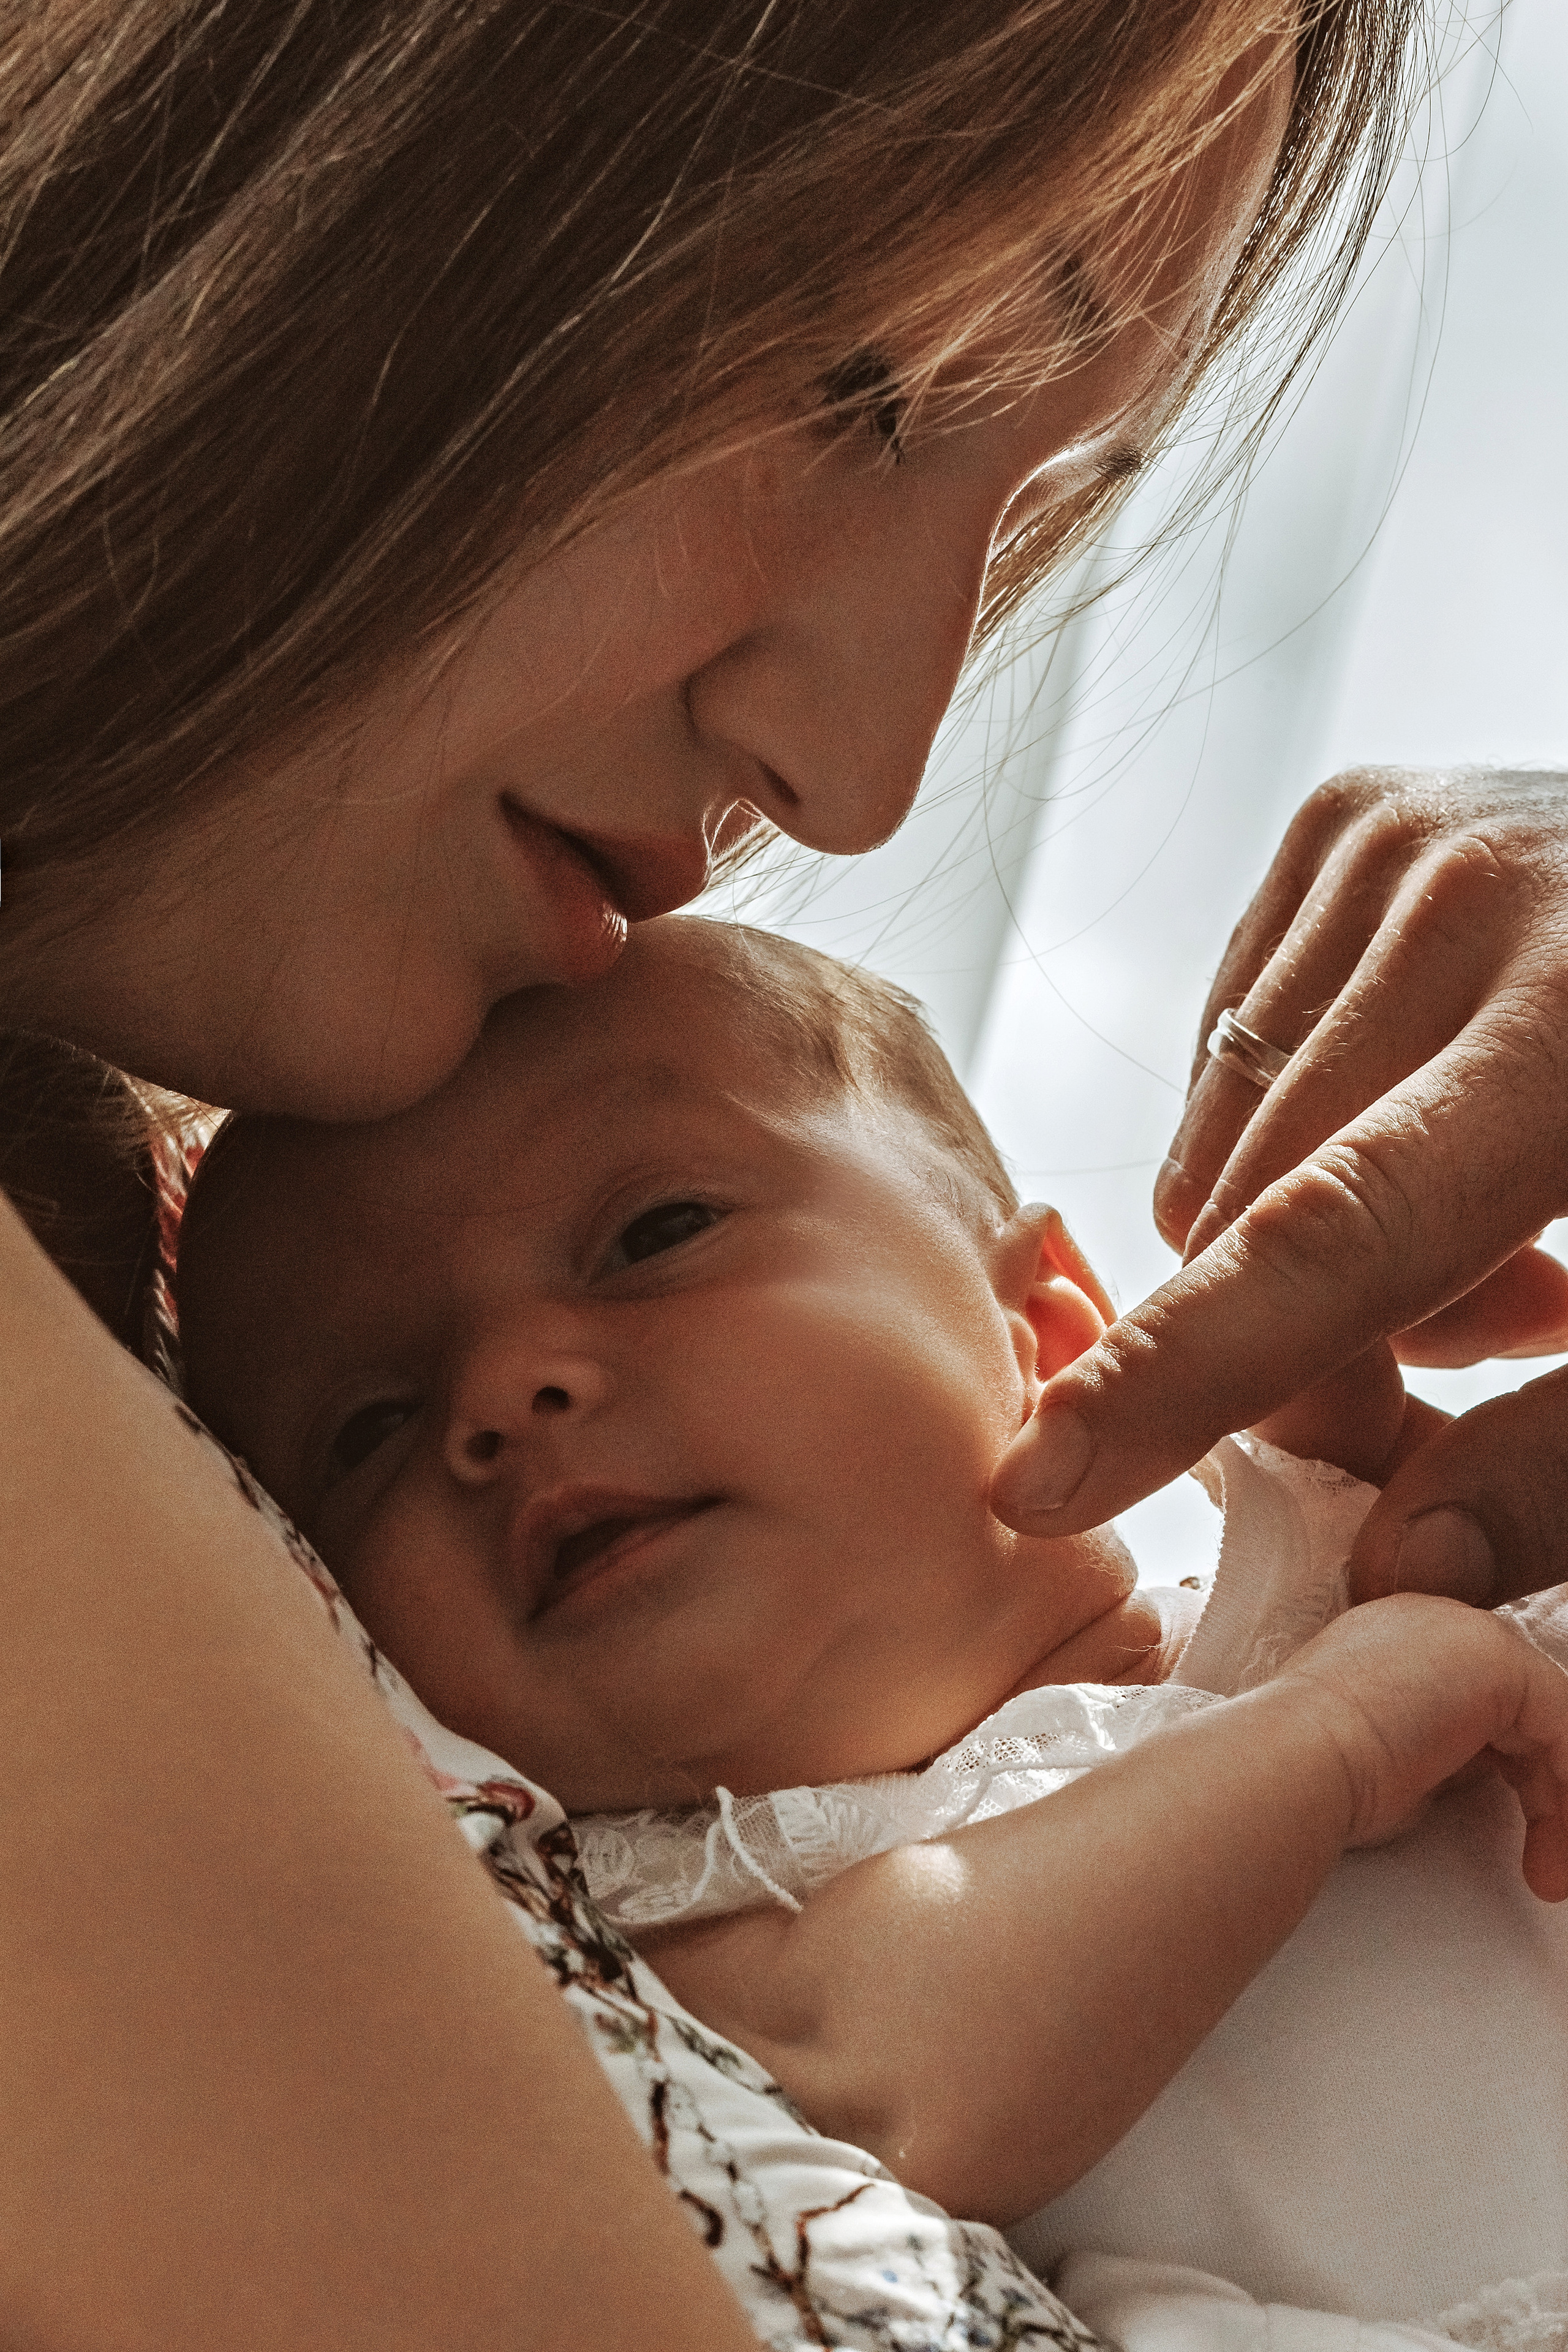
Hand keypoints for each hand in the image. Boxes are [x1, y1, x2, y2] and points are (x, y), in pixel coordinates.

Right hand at [992, 766, 1567, 1542]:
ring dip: (1294, 1237)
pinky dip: (1291, 1133)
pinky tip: (1423, 1129)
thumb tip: (1407, 1569)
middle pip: (1255, 1198)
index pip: (1334, 1228)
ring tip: (1478, 1229)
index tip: (1046, 1483)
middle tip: (1427, 1386)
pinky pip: (1227, 1050)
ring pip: (1221, 1136)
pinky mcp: (1348, 816)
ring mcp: (1394, 836)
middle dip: (1302, 1343)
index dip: (1185, 1373)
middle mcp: (1464, 895)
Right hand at [1277, 1592, 1567, 1901]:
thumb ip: (1442, 1752)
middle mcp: (1435, 1623)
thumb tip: (1479, 1774)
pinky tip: (1555, 1842)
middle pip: (1523, 1710)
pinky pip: (1562, 1723)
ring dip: (1557, 1803)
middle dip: (1543, 1792)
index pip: (1484, 1702)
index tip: (1522, 1840)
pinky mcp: (1497, 1657)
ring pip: (1548, 1721)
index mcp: (1400, 1640)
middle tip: (1545, 1869)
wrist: (1292, 1760)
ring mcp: (1466, 1632)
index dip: (1508, 1768)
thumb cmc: (1319, 1777)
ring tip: (1549, 1875)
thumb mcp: (1394, 1761)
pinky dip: (1565, 1788)